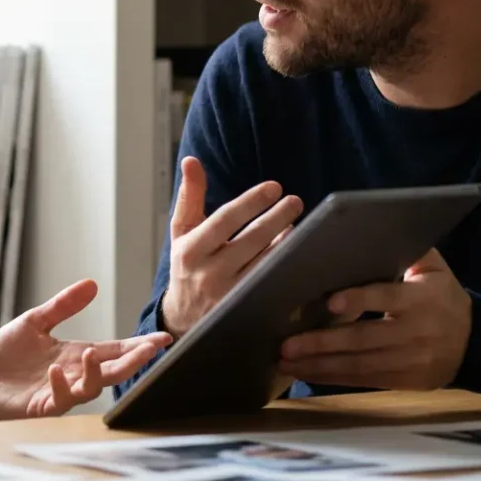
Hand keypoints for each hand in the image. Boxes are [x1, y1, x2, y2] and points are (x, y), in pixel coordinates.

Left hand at [0, 280, 173, 424]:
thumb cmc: (3, 355)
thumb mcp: (34, 322)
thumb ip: (63, 306)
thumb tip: (92, 284)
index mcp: (74, 354)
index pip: (113, 350)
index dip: (138, 345)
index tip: (162, 337)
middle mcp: (73, 374)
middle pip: (111, 370)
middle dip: (133, 360)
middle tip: (152, 348)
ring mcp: (58, 392)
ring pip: (91, 389)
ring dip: (97, 372)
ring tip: (94, 353)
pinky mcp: (39, 405)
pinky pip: (59, 401)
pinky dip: (61, 385)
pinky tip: (56, 370)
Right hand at [160, 157, 303, 336]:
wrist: (184, 320)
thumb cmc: (188, 267)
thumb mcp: (182, 233)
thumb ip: (189, 197)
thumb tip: (191, 160)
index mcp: (191, 251)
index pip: (224, 221)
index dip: (251, 202)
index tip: (274, 187)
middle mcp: (209, 275)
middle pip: (250, 241)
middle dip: (276, 218)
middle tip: (295, 201)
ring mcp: (229, 296)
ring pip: (266, 264)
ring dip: (286, 241)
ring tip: (297, 222)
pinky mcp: (247, 311)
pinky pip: (274, 284)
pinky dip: (287, 265)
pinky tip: (297, 251)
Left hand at [278, 249, 471, 389]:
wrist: (477, 341)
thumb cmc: (442, 295)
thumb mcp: (434, 268)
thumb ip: (406, 249)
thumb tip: (371, 225)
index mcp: (423, 298)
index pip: (387, 297)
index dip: (359, 300)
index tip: (329, 303)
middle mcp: (418, 331)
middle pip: (365, 338)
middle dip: (323, 342)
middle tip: (286, 344)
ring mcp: (411, 360)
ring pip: (360, 365)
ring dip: (320, 365)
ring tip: (286, 362)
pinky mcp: (405, 381)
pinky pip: (364, 381)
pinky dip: (332, 378)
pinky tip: (306, 373)